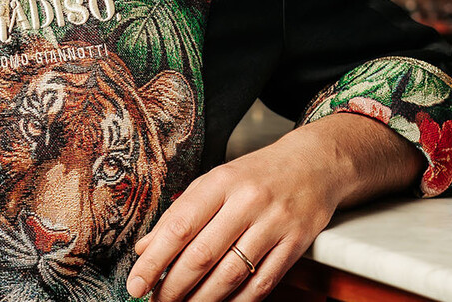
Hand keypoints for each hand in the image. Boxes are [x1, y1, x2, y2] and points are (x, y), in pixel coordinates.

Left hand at [125, 112, 422, 301]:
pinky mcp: (296, 242)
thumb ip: (182, 212)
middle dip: (174, 287)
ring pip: (231, 274)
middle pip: (203, 254)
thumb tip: (146, 247)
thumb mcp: (216, 181)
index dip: (155, 260)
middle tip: (158, 301)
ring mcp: (275, 223)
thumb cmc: (259, 173)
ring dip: (202, 300)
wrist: (315, 163)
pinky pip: (263, 283)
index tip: (137, 283)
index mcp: (222, 181)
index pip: (180, 225)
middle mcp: (248, 201)